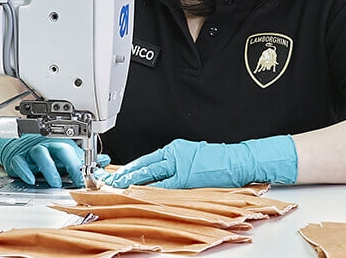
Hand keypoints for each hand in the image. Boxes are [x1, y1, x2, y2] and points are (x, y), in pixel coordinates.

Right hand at [0, 133, 108, 187]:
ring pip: (40, 153)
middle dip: (70, 163)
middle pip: (60, 148)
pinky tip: (31, 179)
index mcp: (60, 145)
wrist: (17, 148)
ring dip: (49, 168)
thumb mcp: (65, 155)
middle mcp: (47, 146)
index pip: (74, 152)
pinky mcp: (18, 159)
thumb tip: (104, 161)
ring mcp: (32, 152)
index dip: (81, 164)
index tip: (88, 178)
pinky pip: (20, 162)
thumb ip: (84, 160)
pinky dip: (25, 171)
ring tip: (56, 182)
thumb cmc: (44, 153)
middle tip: (76, 179)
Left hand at [101, 136, 297, 188]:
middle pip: (143, 167)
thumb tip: (155, 179)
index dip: (128, 169)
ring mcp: (180, 166)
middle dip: (123, 176)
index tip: (113, 175)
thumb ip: (174, 165)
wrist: (239, 160)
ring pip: (150, 176)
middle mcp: (175, 155)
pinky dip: (149, 191)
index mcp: (175, 149)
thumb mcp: (193, 156)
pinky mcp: (187, 178)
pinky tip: (138, 196)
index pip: (146, 160)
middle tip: (106, 183)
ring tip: (116, 190)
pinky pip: (164, 187)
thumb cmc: (219, 160)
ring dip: (132, 184)